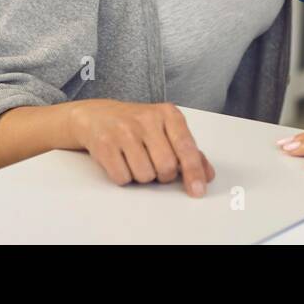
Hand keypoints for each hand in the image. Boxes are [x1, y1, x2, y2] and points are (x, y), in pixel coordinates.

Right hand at [68, 99, 214, 193]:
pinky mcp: (104, 144)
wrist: (97, 115)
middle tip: (155, 164)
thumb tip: (207, 175)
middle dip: (163, 174)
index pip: (186, 147)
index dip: (193, 171)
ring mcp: (124, 131)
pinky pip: (122, 177)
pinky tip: (121, 160)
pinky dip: (124, 176)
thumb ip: (189, 151)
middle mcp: (147, 119)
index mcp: (168, 114)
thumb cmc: (138, 125)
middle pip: (166, 167)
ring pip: (145, 175)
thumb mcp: (166, 129)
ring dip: (142, 176)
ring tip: (136, 159)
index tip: (198, 190)